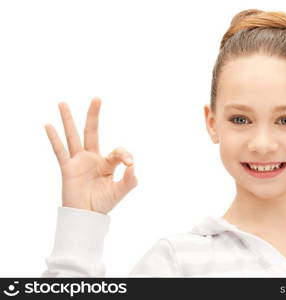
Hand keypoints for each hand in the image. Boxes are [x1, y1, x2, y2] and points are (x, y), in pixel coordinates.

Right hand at [44, 97, 137, 214]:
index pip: (118, 151)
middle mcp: (92, 158)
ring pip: (73, 136)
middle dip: (94, 115)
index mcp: (107, 163)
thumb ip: (129, 180)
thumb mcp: (120, 191)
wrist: (86, 217)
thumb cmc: (103, 204)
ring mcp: (79, 162)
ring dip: (69, 120)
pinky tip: (48, 125)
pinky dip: (54, 139)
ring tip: (63, 103)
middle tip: (97, 98)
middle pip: (92, 132)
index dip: (125, 155)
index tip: (130, 164)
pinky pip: (60, 151)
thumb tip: (133, 166)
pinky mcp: (68, 168)